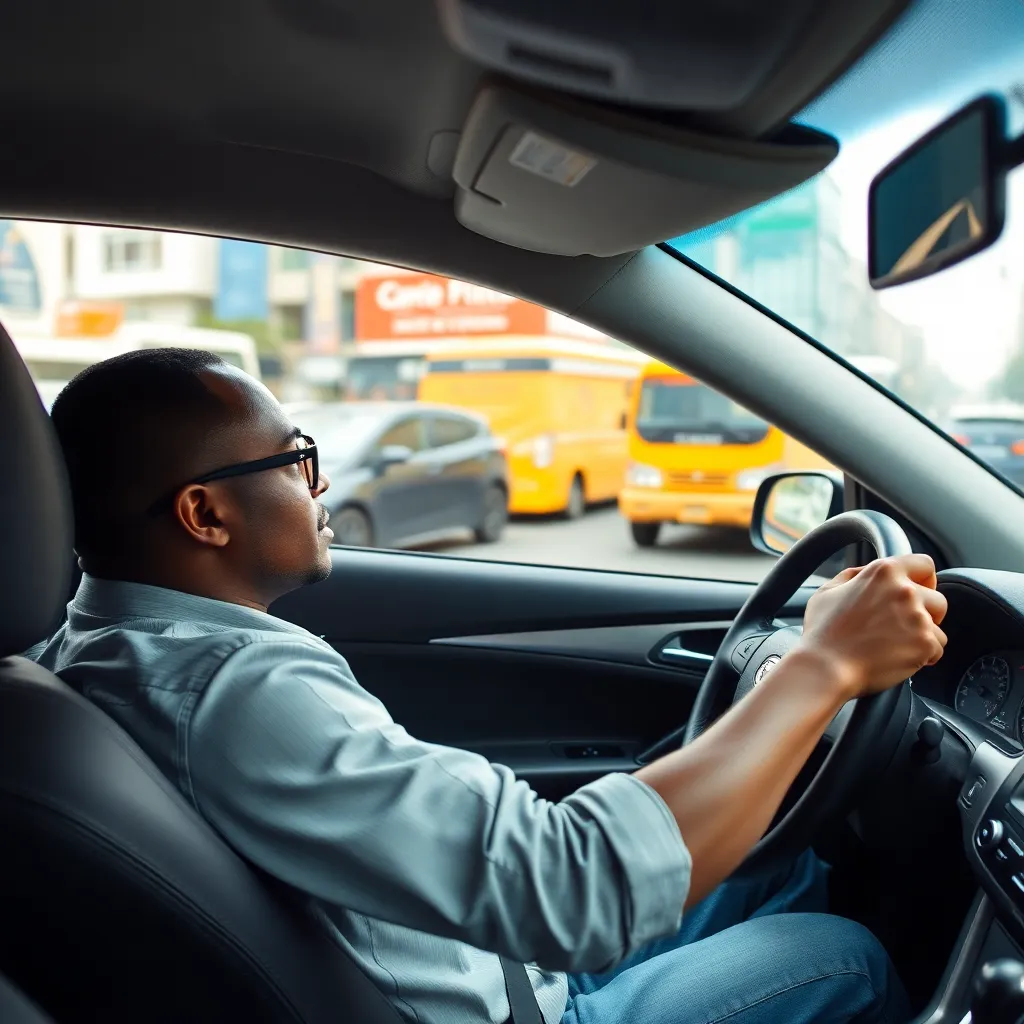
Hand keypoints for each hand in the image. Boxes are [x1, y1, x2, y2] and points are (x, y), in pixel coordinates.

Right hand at [798, 554, 946, 698]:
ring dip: (924, 636)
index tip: (918, 591)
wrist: (826, 667)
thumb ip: (854, 575)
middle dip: (926, 613)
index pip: (925, 564)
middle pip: (938, 599)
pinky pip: (937, 649)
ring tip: (898, 645)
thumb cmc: (823, 632)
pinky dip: (923, 656)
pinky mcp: (925, 644)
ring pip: (939, 627)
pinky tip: (899, 657)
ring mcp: (918, 617)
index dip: (923, 579)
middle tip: (904, 626)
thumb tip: (867, 573)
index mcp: (884, 572)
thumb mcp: (828, 591)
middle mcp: (905, 590)